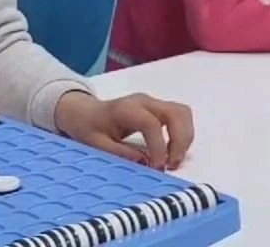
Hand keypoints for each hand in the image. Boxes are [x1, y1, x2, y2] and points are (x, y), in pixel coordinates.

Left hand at [53, 91, 193, 170]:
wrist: (84, 112)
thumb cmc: (89, 128)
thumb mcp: (97, 144)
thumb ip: (120, 153)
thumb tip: (146, 163)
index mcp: (125, 108)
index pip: (151, 123)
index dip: (159, 146)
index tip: (158, 167)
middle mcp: (143, 101)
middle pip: (176, 113)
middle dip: (181, 141)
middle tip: (172, 164)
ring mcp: (153, 103)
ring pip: (182, 113)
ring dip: (185, 137)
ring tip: (173, 160)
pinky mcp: (158, 109)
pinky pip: (179, 117)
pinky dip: (182, 134)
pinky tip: (172, 152)